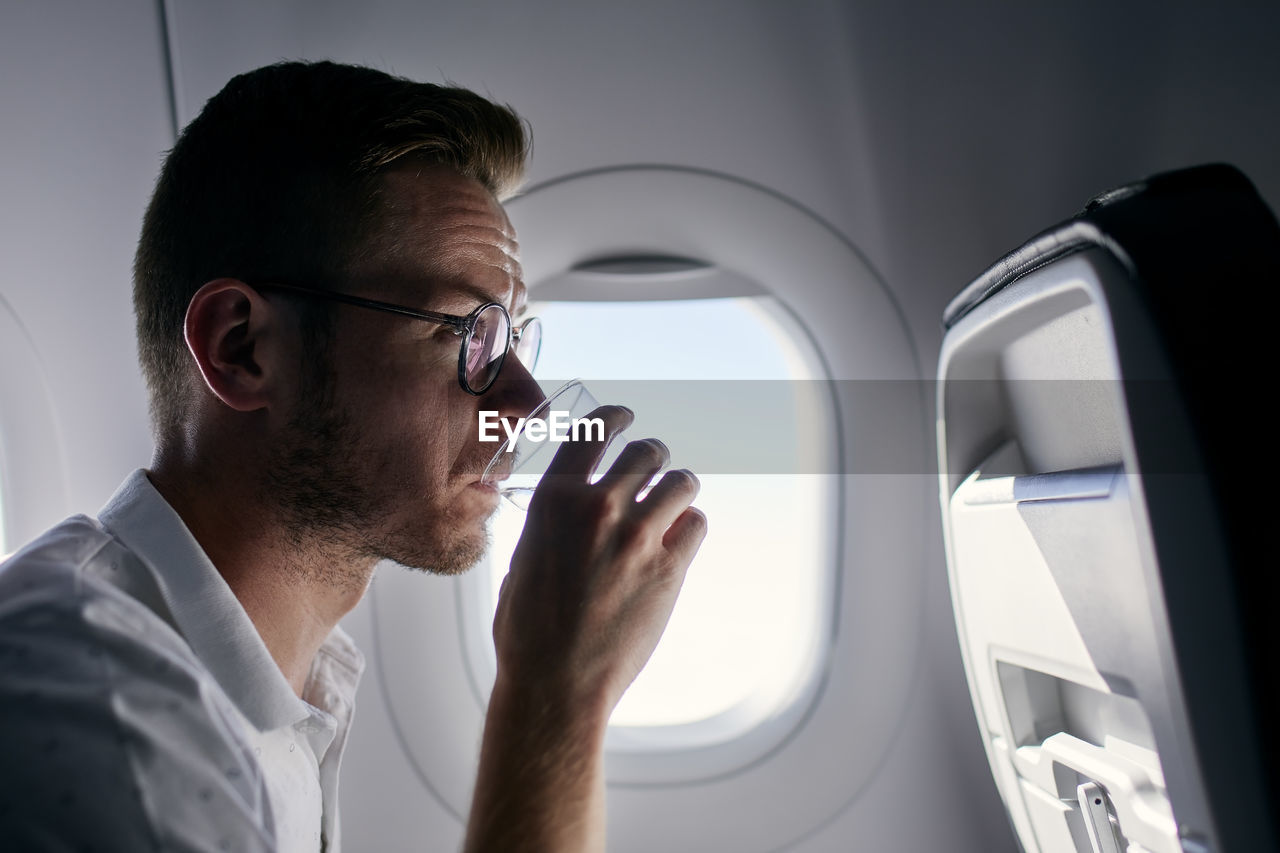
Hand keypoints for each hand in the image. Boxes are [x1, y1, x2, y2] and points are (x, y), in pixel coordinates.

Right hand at [491, 404, 707, 718]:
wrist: (556, 684)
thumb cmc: (527, 633)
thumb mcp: (521, 562)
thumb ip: (548, 529)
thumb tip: (563, 517)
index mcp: (553, 501)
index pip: (592, 433)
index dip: (614, 418)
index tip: (624, 417)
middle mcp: (597, 508)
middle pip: (645, 453)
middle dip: (653, 455)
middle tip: (656, 464)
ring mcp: (637, 537)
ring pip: (681, 482)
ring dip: (680, 486)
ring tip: (677, 497)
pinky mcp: (670, 568)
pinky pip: (697, 524)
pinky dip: (691, 527)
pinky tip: (681, 538)